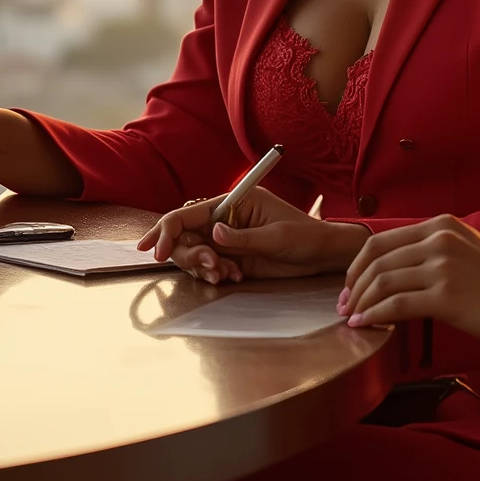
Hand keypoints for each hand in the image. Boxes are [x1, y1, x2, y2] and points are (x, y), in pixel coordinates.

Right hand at [138, 183, 368, 283]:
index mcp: (232, 203)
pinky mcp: (231, 258)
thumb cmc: (305, 236)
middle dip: (189, 255)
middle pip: (183, 236)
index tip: (158, 251)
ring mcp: (225, 241)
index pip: (189, 213)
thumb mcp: (276, 237)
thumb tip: (213, 232)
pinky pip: (208, 268)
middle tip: (212, 268)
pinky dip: (214, 275)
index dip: (168, 229)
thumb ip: (243, 237)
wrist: (321, 254)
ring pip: (193, 254)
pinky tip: (233, 277)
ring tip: (226, 274)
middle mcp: (223, 220)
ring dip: (202, 268)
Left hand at [341, 216, 479, 364]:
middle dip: (353, 284)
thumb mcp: (467, 252)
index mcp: (441, 225)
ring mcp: (443, 266)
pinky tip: (365, 326)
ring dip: (360, 302)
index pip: (380, 240)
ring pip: (381, 282)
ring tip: (352, 319)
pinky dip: (374, 316)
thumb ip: (434, 251)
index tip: (350, 285)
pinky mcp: (447, 295)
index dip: (357, 265)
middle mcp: (439, 239)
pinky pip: (395, 305)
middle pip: (375, 259)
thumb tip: (395, 270)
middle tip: (344, 305)